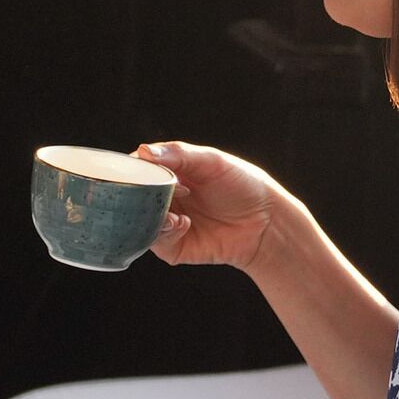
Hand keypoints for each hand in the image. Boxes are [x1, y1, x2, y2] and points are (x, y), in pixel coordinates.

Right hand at [138, 140, 293, 272]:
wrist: (266, 222)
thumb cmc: (242, 185)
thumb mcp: (211, 161)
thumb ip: (178, 154)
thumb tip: (142, 151)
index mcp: (168, 174)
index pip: (136, 170)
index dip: (133, 170)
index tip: (136, 171)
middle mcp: (163, 198)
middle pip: (132, 197)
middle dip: (138, 195)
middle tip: (151, 193)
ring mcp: (166, 222)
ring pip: (138, 220)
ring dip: (149, 215)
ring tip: (170, 212)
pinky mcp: (173, 247)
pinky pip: (155, 241)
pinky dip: (164, 231)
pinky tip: (184, 224)